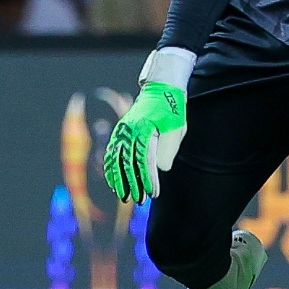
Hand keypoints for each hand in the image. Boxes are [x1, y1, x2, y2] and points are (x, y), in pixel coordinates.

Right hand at [103, 81, 186, 202]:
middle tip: (139, 200)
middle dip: (133, 184)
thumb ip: (169, 148)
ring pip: (117, 160)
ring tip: (124, 196)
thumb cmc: (171, 109)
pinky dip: (111, 169)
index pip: (145, 160)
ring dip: (120, 180)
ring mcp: (122, 131)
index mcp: (144, 129)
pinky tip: (114, 182)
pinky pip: (111, 153)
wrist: (160, 88)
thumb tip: (160, 168)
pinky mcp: (120, 132)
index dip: (149, 179)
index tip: (153, 193)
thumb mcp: (176, 128)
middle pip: (128, 163)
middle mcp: (130, 130)